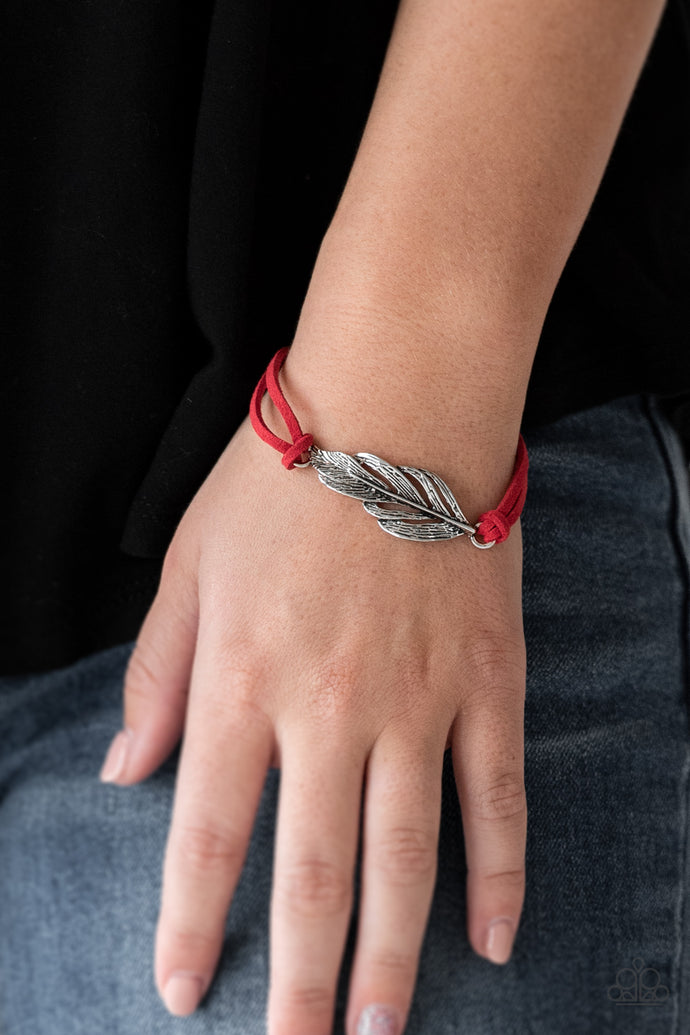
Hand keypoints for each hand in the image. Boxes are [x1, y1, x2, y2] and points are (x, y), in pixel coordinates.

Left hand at [99, 400, 526, 1034]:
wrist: (396, 409)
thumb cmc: (280, 483)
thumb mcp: (187, 567)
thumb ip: (155, 675)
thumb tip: (123, 773)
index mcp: (243, 681)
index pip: (208, 837)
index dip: (192, 926)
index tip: (183, 993)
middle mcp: (329, 709)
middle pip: (311, 875)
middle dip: (300, 981)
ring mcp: (418, 702)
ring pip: (406, 857)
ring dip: (393, 956)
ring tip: (381, 1028)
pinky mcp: (487, 683)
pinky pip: (498, 797)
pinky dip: (500, 875)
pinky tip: (492, 939)